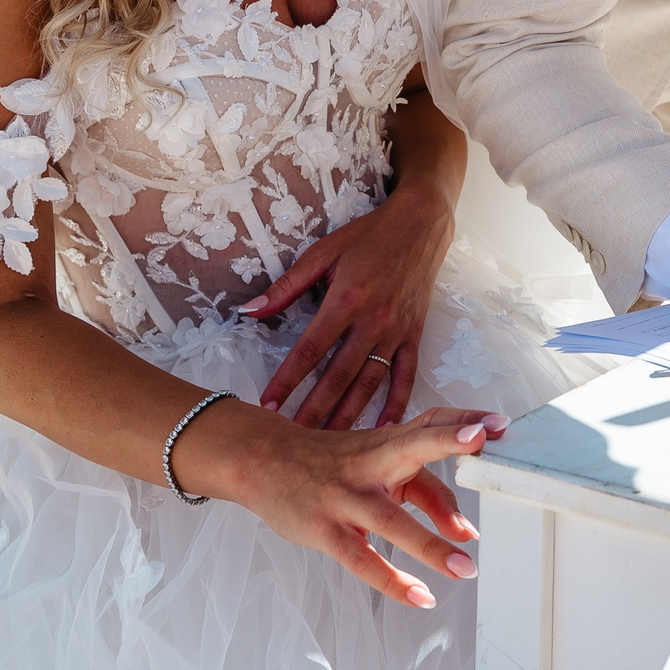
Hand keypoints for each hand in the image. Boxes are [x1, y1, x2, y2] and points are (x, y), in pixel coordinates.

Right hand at [216, 401, 503, 608]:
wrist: (262, 461)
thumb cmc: (333, 462)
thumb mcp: (376, 463)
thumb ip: (423, 491)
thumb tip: (467, 531)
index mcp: (386, 441)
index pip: (431, 423)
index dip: (464, 421)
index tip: (501, 424)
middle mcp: (370, 461)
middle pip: (412, 446)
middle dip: (447, 441)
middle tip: (484, 441)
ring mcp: (346, 496)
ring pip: (392, 519)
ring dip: (431, 545)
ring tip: (466, 568)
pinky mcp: (325, 530)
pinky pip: (362, 559)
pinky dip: (392, 580)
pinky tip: (419, 596)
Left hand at [241, 184, 456, 428]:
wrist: (421, 224)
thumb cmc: (368, 235)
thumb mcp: (323, 252)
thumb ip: (287, 286)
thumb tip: (249, 310)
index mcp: (346, 299)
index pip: (310, 350)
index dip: (287, 380)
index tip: (267, 406)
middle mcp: (372, 321)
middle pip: (338, 377)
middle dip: (313, 411)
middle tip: (292, 441)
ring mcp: (396, 331)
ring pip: (369, 384)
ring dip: (347, 416)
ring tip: (328, 445)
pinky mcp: (414, 336)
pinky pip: (405, 376)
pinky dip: (397, 405)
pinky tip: (384, 431)